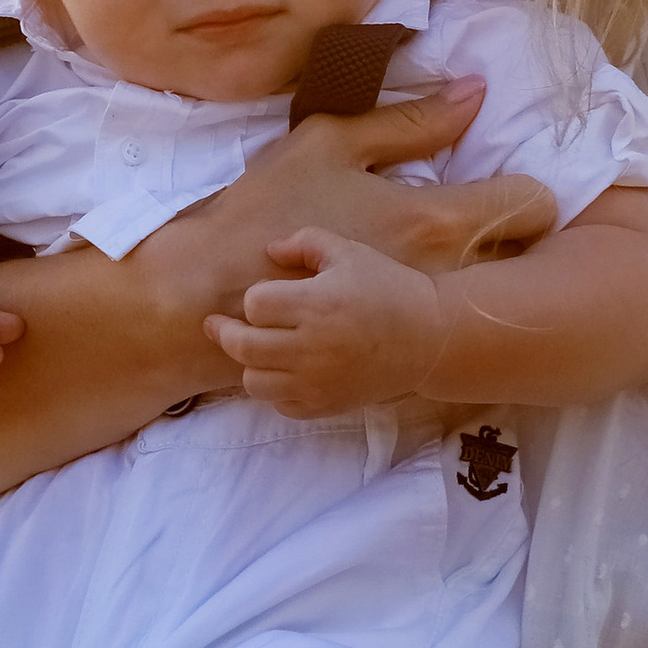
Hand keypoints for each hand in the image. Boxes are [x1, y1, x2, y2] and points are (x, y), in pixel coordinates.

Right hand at [137, 83, 556, 333]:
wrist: (208, 297)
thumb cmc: (265, 212)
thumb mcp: (329, 143)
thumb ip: (410, 119)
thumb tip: (475, 91)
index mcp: (433, 221)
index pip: (536, 205)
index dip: (532, 188)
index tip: (508, 180)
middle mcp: (444, 277)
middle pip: (527, 258)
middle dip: (519, 234)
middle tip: (489, 213)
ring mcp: (425, 323)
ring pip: (494, 295)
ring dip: (486, 271)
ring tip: (449, 251)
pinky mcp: (400, 356)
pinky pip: (454, 332)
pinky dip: (449, 310)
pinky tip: (414, 293)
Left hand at [203, 228, 446, 416]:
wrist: (429, 338)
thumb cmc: (387, 288)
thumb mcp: (349, 252)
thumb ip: (304, 243)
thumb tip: (269, 251)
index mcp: (317, 304)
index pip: (255, 304)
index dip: (256, 298)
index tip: (267, 296)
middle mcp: (312, 347)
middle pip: (243, 346)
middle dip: (226, 333)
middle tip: (219, 325)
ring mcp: (317, 381)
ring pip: (254, 381)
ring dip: (250, 364)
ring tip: (257, 350)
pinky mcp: (325, 405)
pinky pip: (280, 405)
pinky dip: (275, 390)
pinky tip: (285, 372)